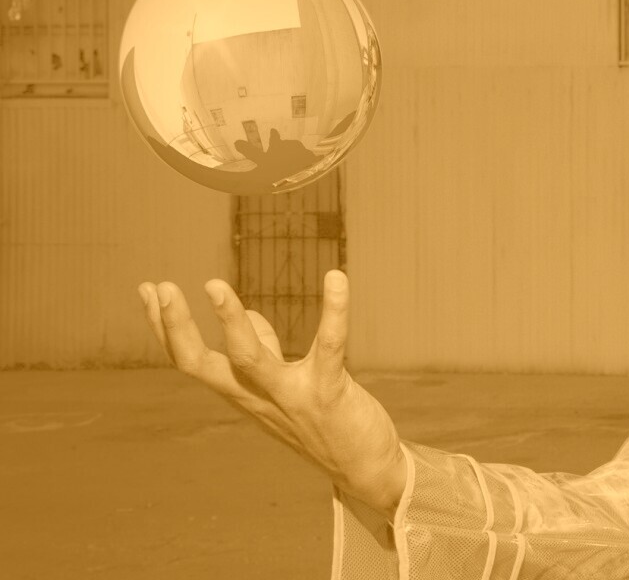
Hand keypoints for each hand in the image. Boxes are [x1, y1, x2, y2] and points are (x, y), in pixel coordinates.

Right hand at [137, 270, 406, 516]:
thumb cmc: (322, 422)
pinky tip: (337, 277)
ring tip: (213, 285)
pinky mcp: (328, 393)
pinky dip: (334, 310)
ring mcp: (291, 397)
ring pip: (248, 359)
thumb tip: (248, 312)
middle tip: (160, 288)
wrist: (364, 470)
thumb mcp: (282, 387)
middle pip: (200, 365)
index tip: (146, 290)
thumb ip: (263, 349)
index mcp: (243, 393)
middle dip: (175, 327)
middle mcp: (258, 397)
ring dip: (230, 321)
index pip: (190, 361)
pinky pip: (329, 346)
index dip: (165, 328)